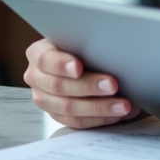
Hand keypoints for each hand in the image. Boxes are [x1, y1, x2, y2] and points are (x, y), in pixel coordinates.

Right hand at [23, 38, 141, 128]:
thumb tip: (111, 49)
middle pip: (59, 86)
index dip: (61, 65)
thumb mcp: (79, 38)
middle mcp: (36, 77)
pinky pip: (77, 122)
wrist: (77, 59)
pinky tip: (117, 115)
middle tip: (112, 85)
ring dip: (99, 107)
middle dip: (89, 86)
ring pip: (69, 108)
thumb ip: (86, 42)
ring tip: (122, 105)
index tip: (78, 67)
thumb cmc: (80, 45)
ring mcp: (45, 99)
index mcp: (37, 53)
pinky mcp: (57, 115)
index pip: (45, 59)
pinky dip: (100, 119)